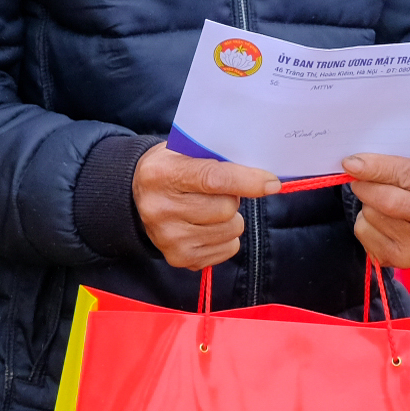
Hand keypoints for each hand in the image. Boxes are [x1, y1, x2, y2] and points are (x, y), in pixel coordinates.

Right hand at [133, 145, 278, 269]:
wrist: (137, 195)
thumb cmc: (172, 168)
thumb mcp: (185, 152)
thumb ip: (218, 159)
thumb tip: (264, 179)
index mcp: (161, 174)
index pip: (213, 179)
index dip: (247, 181)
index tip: (271, 183)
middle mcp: (160, 209)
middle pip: (226, 208)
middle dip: (233, 197)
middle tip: (220, 191)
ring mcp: (169, 238)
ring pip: (231, 230)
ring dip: (230, 218)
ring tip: (210, 208)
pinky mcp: (180, 258)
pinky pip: (228, 249)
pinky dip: (226, 237)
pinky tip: (206, 225)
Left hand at [343, 154, 409, 268]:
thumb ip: (394, 158)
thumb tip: (355, 163)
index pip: (408, 174)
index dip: (376, 167)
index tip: (351, 163)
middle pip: (389, 202)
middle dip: (365, 186)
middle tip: (355, 177)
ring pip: (373, 216)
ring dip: (366, 203)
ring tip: (379, 198)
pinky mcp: (403, 258)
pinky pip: (365, 233)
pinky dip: (363, 221)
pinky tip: (379, 219)